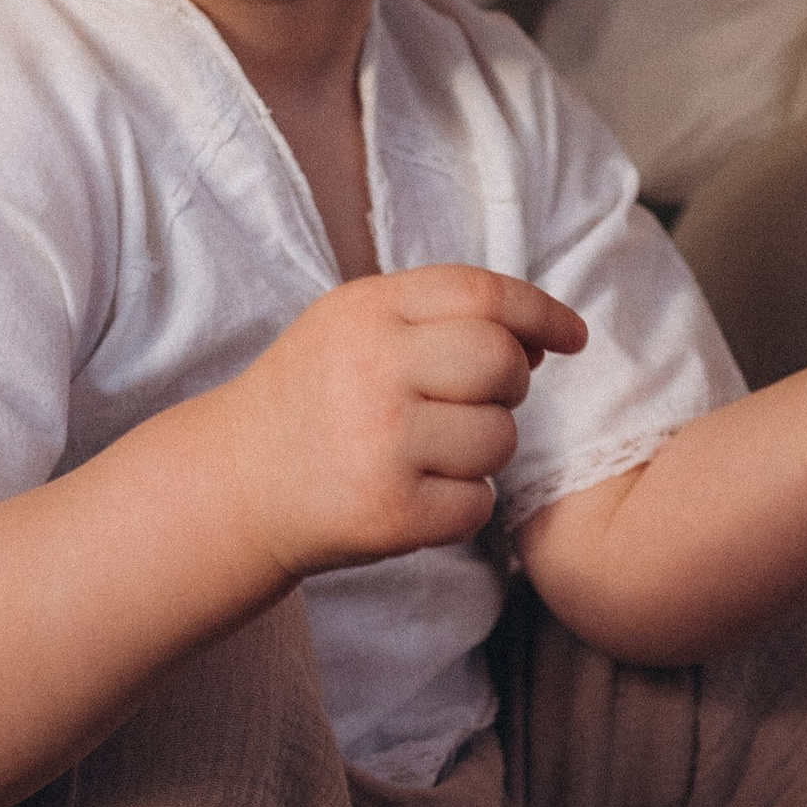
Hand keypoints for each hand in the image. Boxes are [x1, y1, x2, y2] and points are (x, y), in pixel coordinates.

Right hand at [216, 267, 585, 579]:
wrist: (234, 485)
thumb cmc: (311, 399)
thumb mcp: (352, 327)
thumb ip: (437, 317)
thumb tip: (540, 339)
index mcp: (366, 312)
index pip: (484, 294)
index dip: (541, 312)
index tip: (571, 337)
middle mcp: (373, 370)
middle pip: (503, 364)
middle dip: (508, 385)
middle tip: (471, 402)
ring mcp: (382, 444)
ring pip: (499, 439)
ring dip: (480, 451)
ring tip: (426, 454)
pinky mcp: (389, 512)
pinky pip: (477, 504)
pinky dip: (458, 506)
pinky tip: (413, 495)